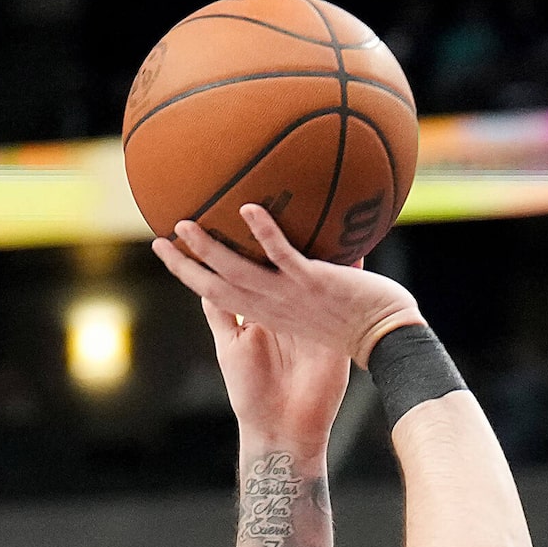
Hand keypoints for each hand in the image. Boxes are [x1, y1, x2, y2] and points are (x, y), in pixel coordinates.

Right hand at [151, 205, 423, 374]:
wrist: (388, 337)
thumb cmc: (363, 322)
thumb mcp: (324, 304)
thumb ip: (311, 276)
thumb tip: (311, 242)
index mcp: (272, 313)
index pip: (224, 298)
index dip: (195, 280)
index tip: (173, 261)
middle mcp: (274, 306)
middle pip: (217, 287)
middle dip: (185, 267)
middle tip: (159, 242)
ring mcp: (291, 295)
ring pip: (239, 271)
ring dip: (210, 247)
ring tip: (185, 223)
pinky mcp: (313, 283)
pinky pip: (284, 255)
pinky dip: (264, 233)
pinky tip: (246, 209)